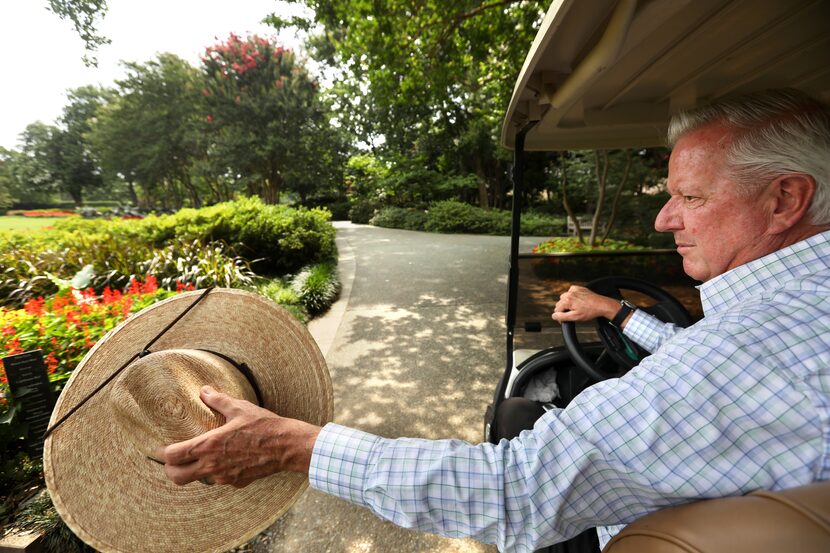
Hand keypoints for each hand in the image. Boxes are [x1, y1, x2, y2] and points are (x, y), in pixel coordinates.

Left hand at [158, 386, 321, 487]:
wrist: (286, 446)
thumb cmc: (263, 426)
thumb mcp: (239, 408)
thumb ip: (217, 400)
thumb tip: (204, 391)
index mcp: (208, 445)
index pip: (172, 456)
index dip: (164, 453)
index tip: (165, 447)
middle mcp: (212, 465)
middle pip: (177, 477)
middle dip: (171, 469)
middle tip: (175, 460)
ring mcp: (224, 477)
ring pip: (199, 480)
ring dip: (196, 470)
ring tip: (204, 456)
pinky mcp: (236, 482)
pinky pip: (220, 480)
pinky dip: (218, 472)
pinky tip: (228, 459)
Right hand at [552, 285, 620, 323]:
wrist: (601, 305)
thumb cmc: (590, 311)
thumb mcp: (575, 317)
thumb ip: (562, 317)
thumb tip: (554, 316)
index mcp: (568, 300)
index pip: (557, 310)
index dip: (560, 316)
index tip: (564, 320)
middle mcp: (570, 293)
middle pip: (560, 303)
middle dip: (564, 309)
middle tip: (572, 314)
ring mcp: (574, 290)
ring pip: (564, 297)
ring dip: (567, 303)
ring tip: (576, 308)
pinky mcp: (579, 288)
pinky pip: (570, 292)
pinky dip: (572, 297)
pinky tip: (578, 302)